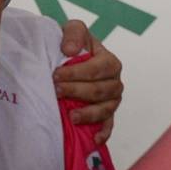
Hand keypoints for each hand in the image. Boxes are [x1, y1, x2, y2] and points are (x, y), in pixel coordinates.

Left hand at [53, 21, 122, 144]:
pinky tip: (94, 140)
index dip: (77, 72)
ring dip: (89, 114)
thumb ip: (74, 34)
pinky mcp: (106, 114)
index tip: (56, 74)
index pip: (98, 68)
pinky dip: (103, 133)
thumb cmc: (73, 44)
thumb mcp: (73, 30)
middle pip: (101, 90)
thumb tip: (70, 51)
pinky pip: (109, 125)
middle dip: (77, 91)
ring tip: (71, 116)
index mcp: (109, 61)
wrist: (68, 58)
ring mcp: (112, 100)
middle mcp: (114, 81)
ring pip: (106, 109)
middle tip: (57, 91)